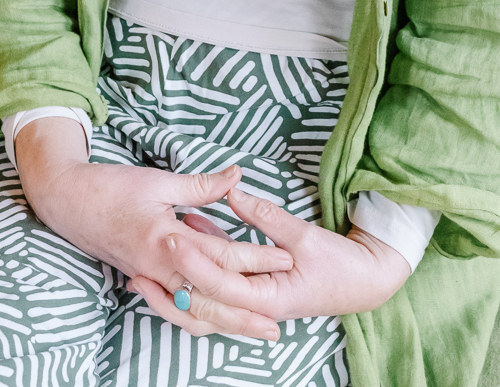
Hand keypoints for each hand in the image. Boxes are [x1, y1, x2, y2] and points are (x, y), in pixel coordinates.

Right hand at [15, 117, 291, 340]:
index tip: (285, 259)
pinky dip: (198, 318)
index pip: (220, 254)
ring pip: (192, 311)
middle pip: (210, 297)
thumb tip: (239, 176)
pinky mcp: (143, 281)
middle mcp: (159, 267)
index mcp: (166, 239)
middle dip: (245, 311)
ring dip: (225, 322)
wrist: (69, 203)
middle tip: (277, 321)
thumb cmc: (113, 187)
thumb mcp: (159, 181)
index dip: (255, 258)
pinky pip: (175, 308)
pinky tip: (216, 319)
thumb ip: (201, 185)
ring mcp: (149, 278)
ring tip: (254, 329)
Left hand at [130, 185, 410, 328]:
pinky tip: (184, 251)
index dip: (193, 258)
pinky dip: (196, 282)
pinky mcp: (253, 300)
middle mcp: (256, 311)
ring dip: (174, 293)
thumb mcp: (302, 235)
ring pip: (203, 311)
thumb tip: (233, 188)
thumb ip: (264, 214)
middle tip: (137, 266)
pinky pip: (216, 297)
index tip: (171, 235)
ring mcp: (253, 310)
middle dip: (168, 289)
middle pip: (202, 307)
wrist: (362, 283)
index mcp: (269, 298)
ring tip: (143, 273)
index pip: (219, 282)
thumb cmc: (337, 262)